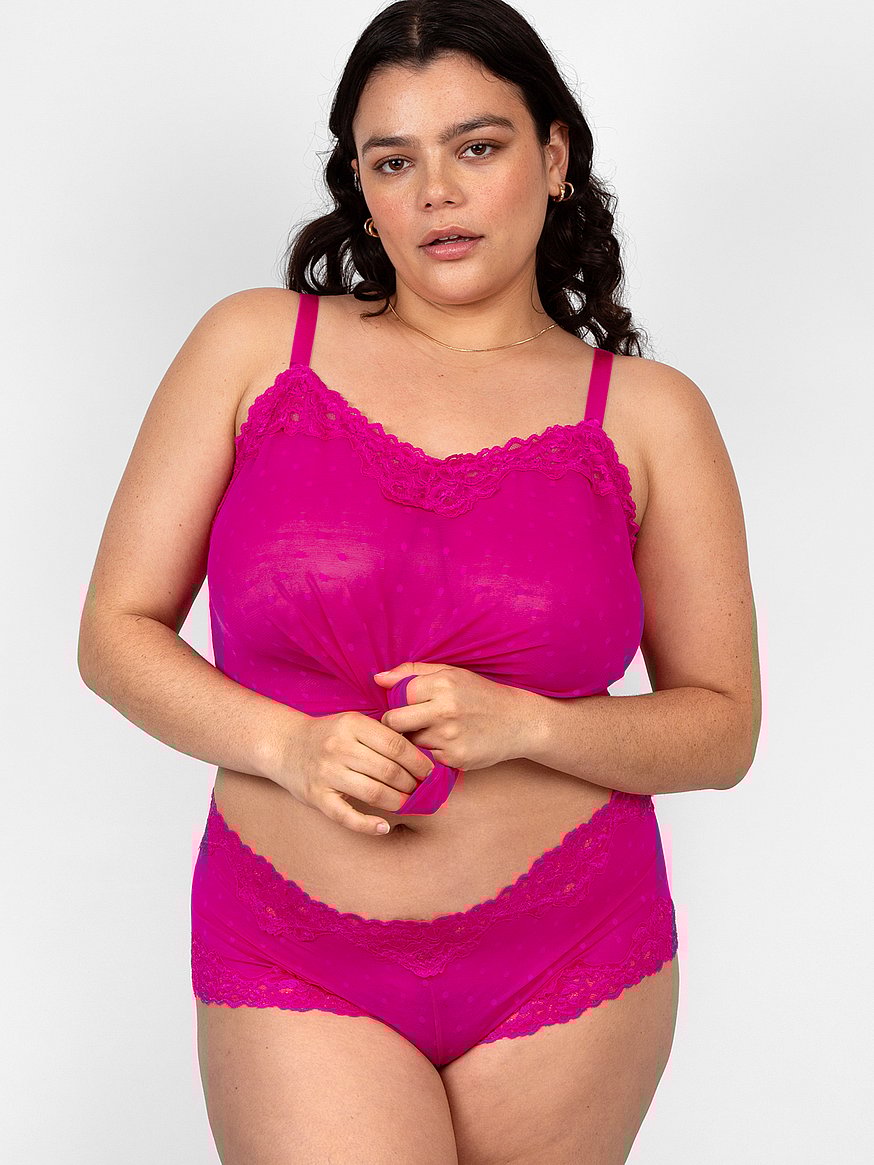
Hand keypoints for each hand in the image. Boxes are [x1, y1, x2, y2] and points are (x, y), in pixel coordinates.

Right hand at [268, 709, 434, 835]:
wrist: (284, 744)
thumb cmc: (328, 735)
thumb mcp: (353, 723)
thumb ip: (381, 735)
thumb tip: (421, 757)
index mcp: (352, 724)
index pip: (396, 745)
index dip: (419, 762)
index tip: (431, 772)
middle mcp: (339, 747)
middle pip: (389, 771)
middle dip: (412, 784)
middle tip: (422, 790)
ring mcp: (327, 773)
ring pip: (374, 793)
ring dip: (398, 802)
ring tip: (408, 803)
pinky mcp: (317, 796)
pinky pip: (347, 816)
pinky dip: (369, 825)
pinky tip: (383, 827)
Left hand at [374, 661, 528, 771]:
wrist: (518, 721)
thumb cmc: (480, 694)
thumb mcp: (452, 674)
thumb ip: (413, 672)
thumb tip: (377, 678)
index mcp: (442, 684)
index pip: (398, 695)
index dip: (397, 702)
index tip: (403, 706)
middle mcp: (444, 709)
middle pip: (394, 722)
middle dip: (395, 725)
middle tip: (406, 724)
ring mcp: (450, 736)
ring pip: (410, 743)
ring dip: (415, 740)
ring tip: (435, 732)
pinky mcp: (455, 758)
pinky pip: (427, 758)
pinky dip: (432, 753)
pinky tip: (448, 744)